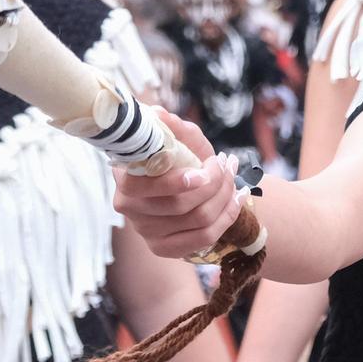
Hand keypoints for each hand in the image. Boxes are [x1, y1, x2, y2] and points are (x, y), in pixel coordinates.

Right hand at [114, 110, 241, 259]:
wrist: (188, 183)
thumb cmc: (179, 156)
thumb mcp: (179, 138)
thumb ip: (171, 127)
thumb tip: (157, 113)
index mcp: (125, 180)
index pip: (142, 188)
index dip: (176, 181)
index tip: (206, 167)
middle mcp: (130, 209)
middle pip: (179, 205)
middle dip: (214, 182)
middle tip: (227, 163)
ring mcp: (146, 232)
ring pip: (197, 220)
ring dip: (225, 196)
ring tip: (233, 176)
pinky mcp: (165, 248)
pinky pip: (204, 238)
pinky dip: (228, 216)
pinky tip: (237, 199)